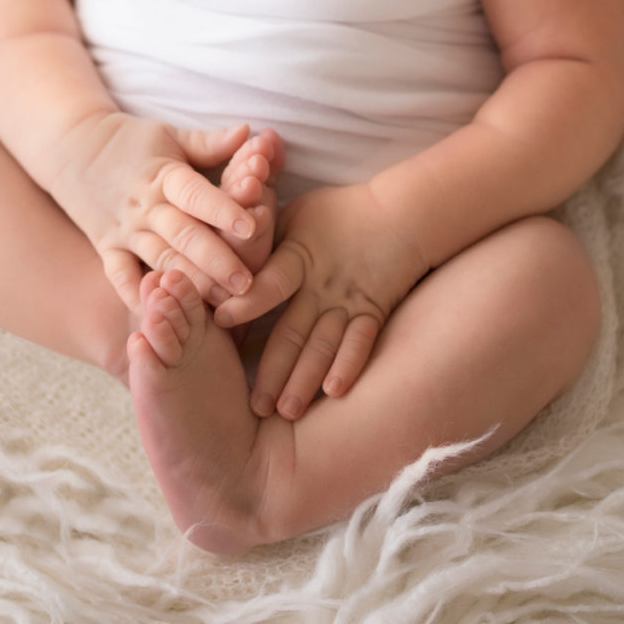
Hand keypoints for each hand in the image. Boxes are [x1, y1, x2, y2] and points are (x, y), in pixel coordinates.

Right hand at [52, 111, 259, 310]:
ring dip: (188, 282)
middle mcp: (144, 206)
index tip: (252, 225)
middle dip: (215, 260)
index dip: (223, 209)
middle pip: (182, 235)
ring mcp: (124, 231)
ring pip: (159, 260)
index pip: (195, 193)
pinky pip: (120, 277)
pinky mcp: (107, 249)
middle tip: (246, 283)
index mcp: (164, 175)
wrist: (70, 148)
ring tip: (220, 303)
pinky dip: (136, 297)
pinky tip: (159, 317)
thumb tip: (250, 131)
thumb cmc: (131, 142)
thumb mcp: (170, 135)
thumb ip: (210, 142)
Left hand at [214, 183, 428, 419]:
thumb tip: (223, 249)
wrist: (403, 213)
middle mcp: (322, 284)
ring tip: (286, 412)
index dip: (246, 300)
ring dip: (305, 379)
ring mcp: (350, 301)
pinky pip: (361, 342)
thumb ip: (264, 237)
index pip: (271, 282)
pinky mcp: (373, 312)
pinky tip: (335, 391)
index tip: (219, 320)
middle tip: (254, 405)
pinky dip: (350, 365)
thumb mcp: (296, 214)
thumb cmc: (340, 212)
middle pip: (294, 330)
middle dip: (272, 370)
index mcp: (299, 256)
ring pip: (324, 345)